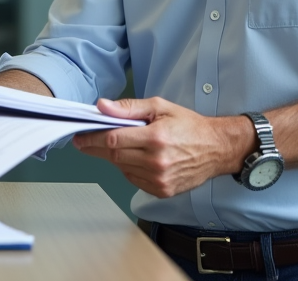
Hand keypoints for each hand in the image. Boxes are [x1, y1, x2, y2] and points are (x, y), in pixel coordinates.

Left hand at [72, 97, 251, 198]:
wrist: (216, 149)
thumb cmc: (190, 126)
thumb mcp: (161, 107)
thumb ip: (130, 108)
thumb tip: (103, 107)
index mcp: (156, 138)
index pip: (113, 139)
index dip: (93, 138)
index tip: (81, 135)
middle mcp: (157, 161)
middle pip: (114, 155)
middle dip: (95, 148)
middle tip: (84, 142)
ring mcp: (159, 179)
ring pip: (122, 168)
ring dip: (113, 157)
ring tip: (113, 146)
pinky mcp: (162, 190)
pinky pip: (133, 179)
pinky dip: (128, 168)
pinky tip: (134, 158)